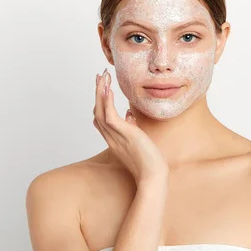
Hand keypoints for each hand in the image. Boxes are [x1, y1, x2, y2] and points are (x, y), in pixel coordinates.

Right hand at [93, 68, 168, 184]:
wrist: (153, 174)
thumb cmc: (148, 161)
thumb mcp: (138, 140)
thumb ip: (131, 127)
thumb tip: (130, 115)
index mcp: (113, 139)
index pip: (100, 119)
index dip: (99, 102)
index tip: (102, 88)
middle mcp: (110, 137)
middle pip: (97, 111)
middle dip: (97, 92)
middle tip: (99, 76)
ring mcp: (115, 135)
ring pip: (100, 110)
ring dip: (100, 92)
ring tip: (102, 76)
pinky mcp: (123, 133)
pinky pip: (110, 114)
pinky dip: (107, 101)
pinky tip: (108, 89)